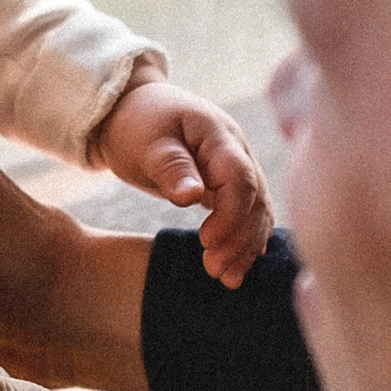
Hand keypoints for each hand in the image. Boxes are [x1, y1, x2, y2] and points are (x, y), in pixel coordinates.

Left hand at [92, 76, 271, 287]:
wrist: (133, 110)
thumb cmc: (138, 123)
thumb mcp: (146, 140)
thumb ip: (171, 165)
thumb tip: (193, 196)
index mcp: (219, 135)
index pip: (240, 178)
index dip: (230, 214)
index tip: (206, 241)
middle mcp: (238, 152)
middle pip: (255, 200)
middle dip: (240, 238)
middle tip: (215, 271)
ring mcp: (237, 169)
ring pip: (256, 212)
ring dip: (246, 246)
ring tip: (228, 280)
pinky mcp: (229, 187)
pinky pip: (247, 215)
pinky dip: (244, 242)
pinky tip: (236, 268)